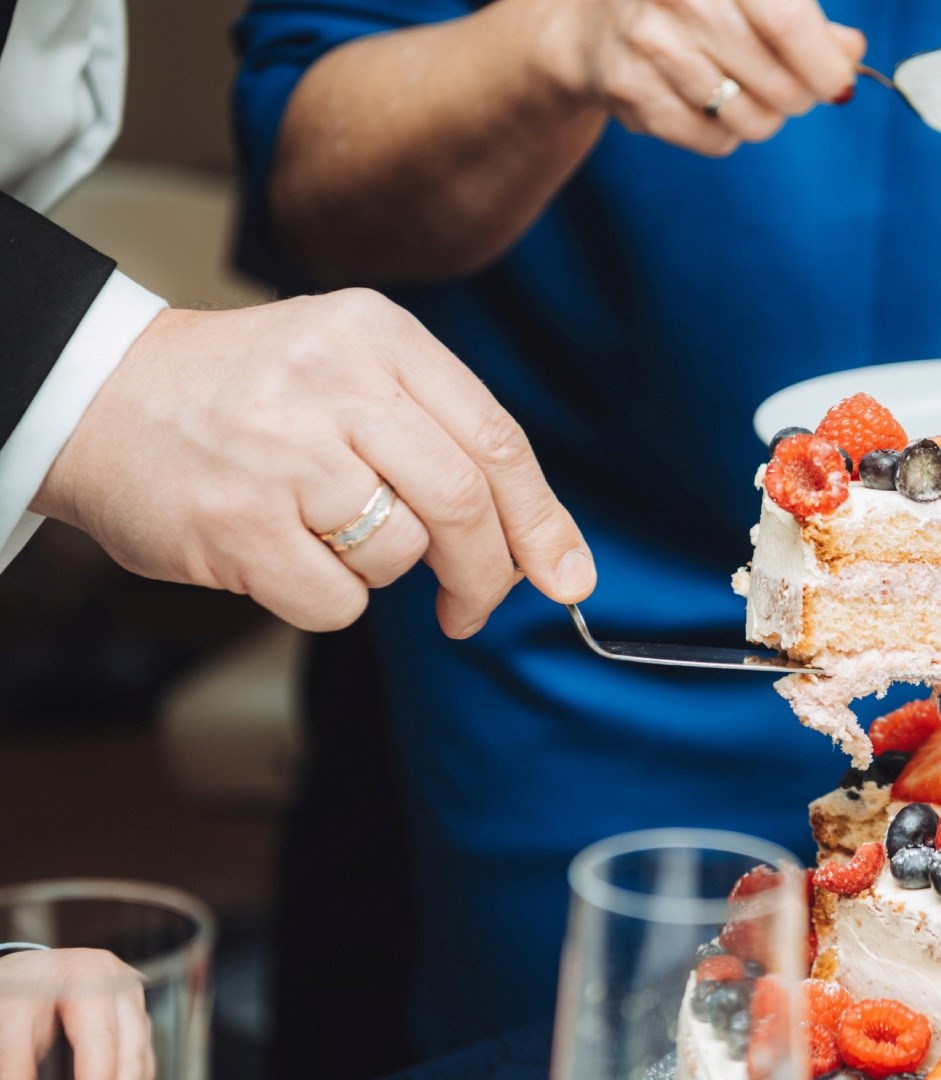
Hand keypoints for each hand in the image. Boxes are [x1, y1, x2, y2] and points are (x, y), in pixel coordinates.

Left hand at [0, 949, 151, 1079]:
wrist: (34, 970)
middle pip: (132, 1060)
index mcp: (90, 977)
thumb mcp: (6, 1020)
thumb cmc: (21, 989)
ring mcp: (138, 1008)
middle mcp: (125, 990)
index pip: (101, 1044)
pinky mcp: (139, 1027)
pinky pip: (143, 1071)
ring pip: (144, 1070)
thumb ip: (11, 1069)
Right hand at [33, 290, 593, 637]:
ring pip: (399, 553)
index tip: (568, 576)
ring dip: (382, 570)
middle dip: (488, 572)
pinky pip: (337, 599)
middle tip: (476, 607)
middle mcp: (335, 381)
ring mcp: (282, 450)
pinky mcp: (236, 521)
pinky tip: (283, 554)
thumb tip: (545, 549)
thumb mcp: (353, 369)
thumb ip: (446, 438)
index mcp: (380, 336)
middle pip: (463, 502)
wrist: (97, 394)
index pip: (497, 441)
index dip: (543, 521)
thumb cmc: (251, 396)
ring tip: (326, 532)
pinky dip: (328, 598)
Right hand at [535, 0, 864, 155]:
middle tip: (791, 85)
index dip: (824, 63)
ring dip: (763, 114)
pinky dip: (725, 130)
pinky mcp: (630, 90)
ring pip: (754, 119)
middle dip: (801, 95)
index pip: (787, 21)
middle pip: (780, 82)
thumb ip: (802, 16)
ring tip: (740, 86)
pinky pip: (716, 140)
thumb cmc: (691, 2)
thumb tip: (849, 53)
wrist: (595, 23)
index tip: (838, 82)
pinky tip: (703, 99)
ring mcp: (650, 43)